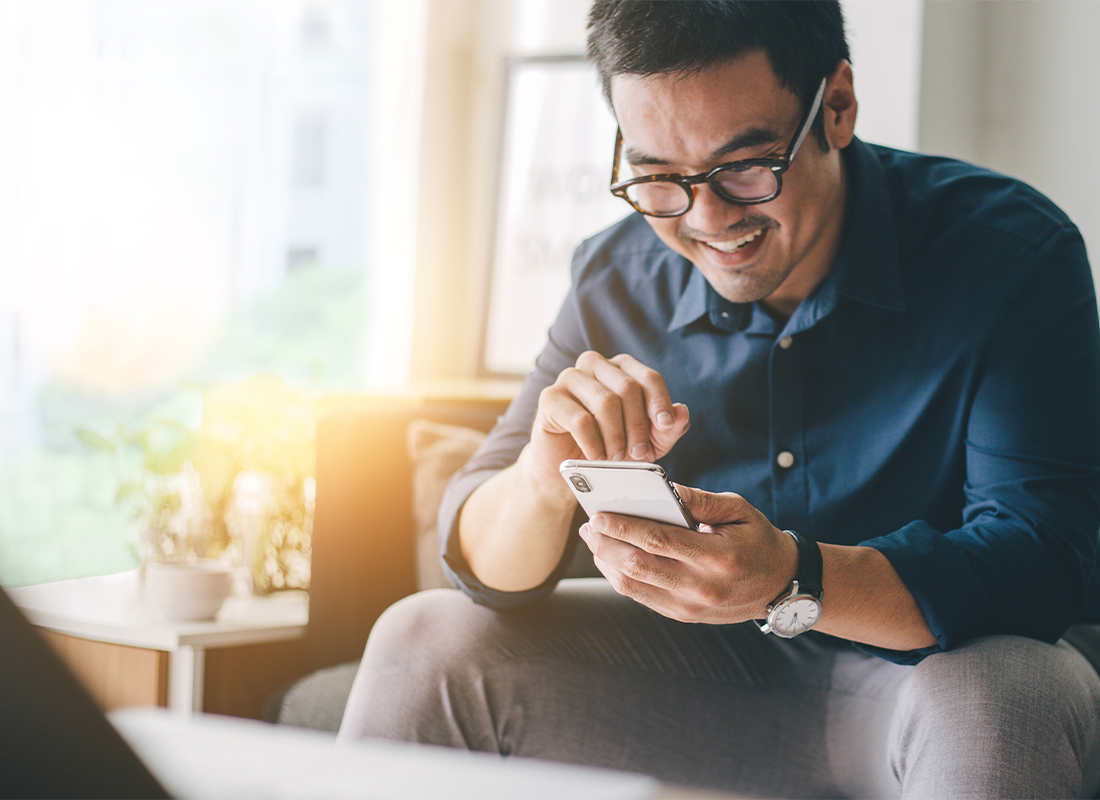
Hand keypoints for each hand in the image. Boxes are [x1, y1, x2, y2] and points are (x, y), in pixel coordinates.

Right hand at [519, 351, 690, 491]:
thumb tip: (682, 412)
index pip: (648, 377)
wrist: (566, 467)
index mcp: (621, 368)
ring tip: (616, 457)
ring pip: (605, 402)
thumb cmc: (609, 447)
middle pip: (627, 388)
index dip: (660, 402)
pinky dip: (593, 443)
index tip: (665, 426)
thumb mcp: (647, 442)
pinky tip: (596, 457)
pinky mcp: (550, 397)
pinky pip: (580, 418)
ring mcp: (570, 378)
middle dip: (637, 426)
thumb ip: (668, 429)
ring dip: (616, 437)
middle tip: (638, 453)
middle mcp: (595, 365)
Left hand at [578, 485, 798, 623]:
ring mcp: (690, 607)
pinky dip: (620, 577)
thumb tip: (666, 489)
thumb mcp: (739, 510)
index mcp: (716, 557)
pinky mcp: (683, 616)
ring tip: (594, 540)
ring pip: (634, 586)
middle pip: (638, 566)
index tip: (599, 514)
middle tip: (589, 526)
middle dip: (606, 544)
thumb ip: (701, 500)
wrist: (781, 585)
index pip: (658, 541)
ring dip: (607, 562)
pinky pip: (642, 597)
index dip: (623, 527)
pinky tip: (611, 559)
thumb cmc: (757, 540)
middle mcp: (701, 587)